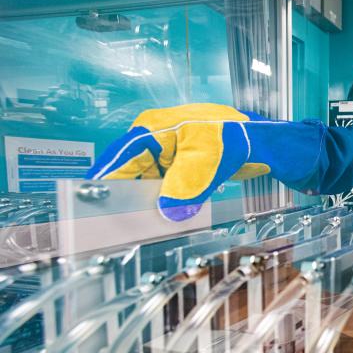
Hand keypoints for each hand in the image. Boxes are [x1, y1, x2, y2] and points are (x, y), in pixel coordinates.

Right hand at [86, 103, 270, 220]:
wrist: (260, 140)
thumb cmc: (234, 136)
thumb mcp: (204, 164)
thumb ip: (182, 190)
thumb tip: (167, 213)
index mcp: (153, 130)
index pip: (119, 158)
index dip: (105, 181)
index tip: (92, 201)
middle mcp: (155, 140)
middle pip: (131, 173)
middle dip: (130, 197)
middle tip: (123, 221)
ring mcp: (167, 153)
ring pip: (148, 183)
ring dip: (150, 201)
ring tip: (146, 222)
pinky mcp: (179, 166)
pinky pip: (164, 187)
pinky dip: (166, 200)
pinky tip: (167, 214)